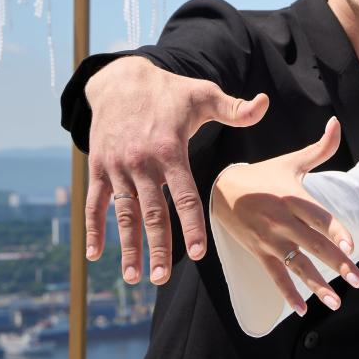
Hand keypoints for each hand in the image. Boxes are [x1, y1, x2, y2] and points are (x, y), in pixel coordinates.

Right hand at [84, 55, 268, 284]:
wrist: (120, 79)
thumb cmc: (169, 91)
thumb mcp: (203, 94)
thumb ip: (235, 108)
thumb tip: (265, 104)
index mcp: (170, 150)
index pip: (184, 195)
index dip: (191, 225)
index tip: (197, 254)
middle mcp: (142, 162)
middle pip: (152, 212)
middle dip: (157, 248)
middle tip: (162, 279)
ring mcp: (117, 167)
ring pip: (124, 213)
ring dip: (127, 247)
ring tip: (133, 277)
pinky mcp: (98, 167)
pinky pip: (94, 202)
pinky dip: (93, 229)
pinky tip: (95, 255)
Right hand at [211, 117, 358, 315]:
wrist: (222, 189)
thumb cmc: (264, 175)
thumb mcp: (291, 161)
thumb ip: (320, 148)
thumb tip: (336, 122)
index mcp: (293, 197)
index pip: (318, 216)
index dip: (335, 230)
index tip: (351, 246)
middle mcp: (282, 220)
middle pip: (313, 244)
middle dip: (337, 264)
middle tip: (358, 279)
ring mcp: (270, 239)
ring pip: (297, 264)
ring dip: (317, 285)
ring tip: (336, 302)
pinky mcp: (259, 252)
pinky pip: (275, 276)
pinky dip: (288, 294)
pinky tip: (302, 309)